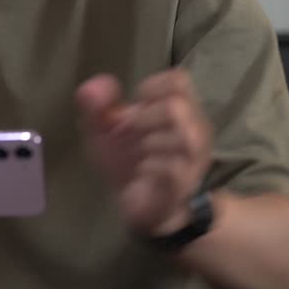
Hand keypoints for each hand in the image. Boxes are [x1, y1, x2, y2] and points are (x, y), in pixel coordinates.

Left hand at [75, 70, 212, 234]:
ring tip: (139, 155)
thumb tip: (94, 86)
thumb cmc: (127, 162)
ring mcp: (193, 159)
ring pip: (182, 137)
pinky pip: (171, 168)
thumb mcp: (102, 131)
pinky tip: (143, 173)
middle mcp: (194, 130)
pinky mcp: (184, 184)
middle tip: (129, 133)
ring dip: (148, 143)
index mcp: (178, 110)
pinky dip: (149, 167)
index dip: (152, 86)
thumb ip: (93, 105)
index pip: (179, 80)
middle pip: (176, 107)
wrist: (139, 208)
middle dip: (143, 118)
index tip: (136, 103)